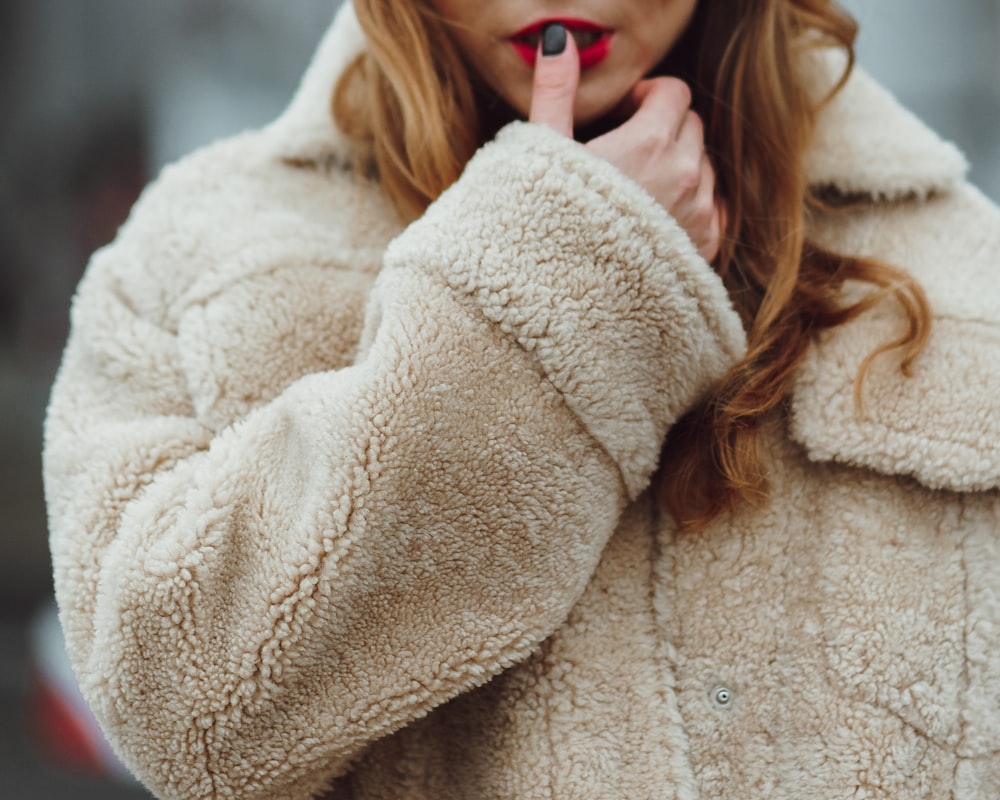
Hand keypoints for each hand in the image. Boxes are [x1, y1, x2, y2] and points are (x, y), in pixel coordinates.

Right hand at [528, 27, 723, 262]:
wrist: (560, 303)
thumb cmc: (543, 227)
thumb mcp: (542, 154)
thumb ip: (556, 90)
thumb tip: (558, 39)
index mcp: (649, 144)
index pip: (674, 93)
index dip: (646, 96)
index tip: (620, 115)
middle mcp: (686, 176)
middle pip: (693, 126)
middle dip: (664, 128)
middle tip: (624, 151)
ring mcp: (700, 216)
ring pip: (706, 168)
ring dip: (679, 167)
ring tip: (636, 191)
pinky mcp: (705, 250)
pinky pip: (715, 210)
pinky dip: (693, 206)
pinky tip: (656, 221)